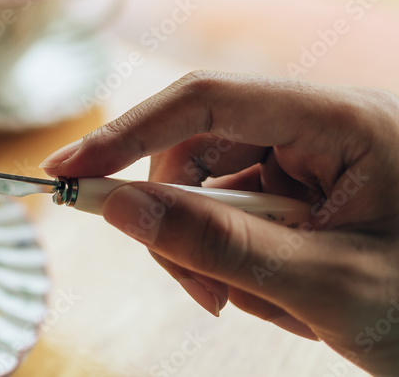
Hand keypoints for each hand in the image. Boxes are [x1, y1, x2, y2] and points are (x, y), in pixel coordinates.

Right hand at [41, 71, 398, 375]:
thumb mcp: (326, 285)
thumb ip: (217, 245)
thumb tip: (116, 208)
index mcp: (339, 120)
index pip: (206, 100)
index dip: (128, 132)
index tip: (68, 171)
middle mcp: (322, 126)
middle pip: (202, 150)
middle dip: (186, 224)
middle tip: (202, 292)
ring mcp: (317, 160)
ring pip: (215, 189)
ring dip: (217, 252)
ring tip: (270, 306)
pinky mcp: (312, 192)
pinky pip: (241, 214)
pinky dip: (243, 259)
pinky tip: (286, 296)